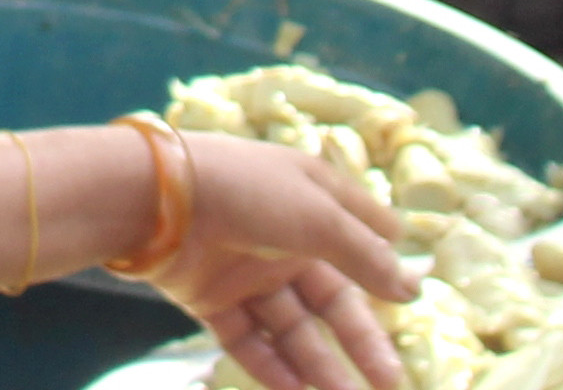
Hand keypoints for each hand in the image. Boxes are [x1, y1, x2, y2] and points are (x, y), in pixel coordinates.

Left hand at [138, 134, 412, 389]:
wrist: (151, 196)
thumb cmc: (246, 192)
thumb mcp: (319, 217)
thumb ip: (365, 256)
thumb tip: (411, 289)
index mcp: (309, 199)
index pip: (357, 232)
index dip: (383, 261)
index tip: (410, 295)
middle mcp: (280, 235)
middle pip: (329, 297)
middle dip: (360, 342)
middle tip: (390, 384)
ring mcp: (243, 268)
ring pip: (290, 326)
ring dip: (317, 364)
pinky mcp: (208, 296)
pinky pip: (246, 338)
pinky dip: (270, 366)